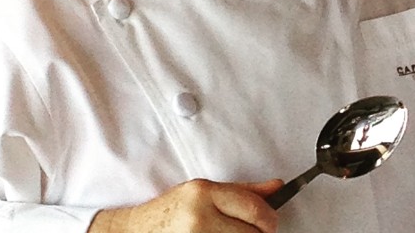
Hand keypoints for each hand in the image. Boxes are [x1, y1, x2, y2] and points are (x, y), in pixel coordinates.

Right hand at [87, 178, 282, 232]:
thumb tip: (277, 187)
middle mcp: (199, 218)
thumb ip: (244, 191)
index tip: (270, 222)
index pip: (254, 209)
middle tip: (251, 230)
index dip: (269, 218)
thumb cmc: (172, 209)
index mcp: (204, 194)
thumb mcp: (206, 191)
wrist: (137, 230)